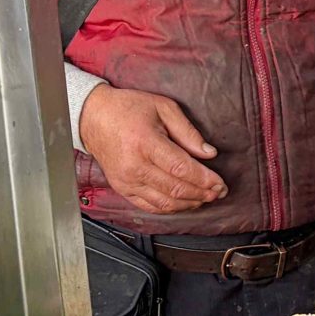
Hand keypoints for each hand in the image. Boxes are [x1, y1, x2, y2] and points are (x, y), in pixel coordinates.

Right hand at [80, 84, 222, 214]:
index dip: (205, 179)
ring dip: (190, 203)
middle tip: (219, 192)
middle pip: (176, 189)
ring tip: (206, 198)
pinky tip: (186, 202)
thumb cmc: (128, 109)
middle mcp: (135, 166)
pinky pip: (151, 206)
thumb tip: (209, 153)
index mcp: (145, 143)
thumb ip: (187, 131)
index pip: (181, 168)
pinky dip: (172, 208)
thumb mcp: (162, 107)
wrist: (93, 118)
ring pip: (165, 202)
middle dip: (203, 193)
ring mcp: (127, 181)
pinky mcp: (123, 189)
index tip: (220, 183)